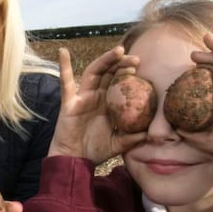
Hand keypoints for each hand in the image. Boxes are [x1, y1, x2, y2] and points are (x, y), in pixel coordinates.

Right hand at [47, 47, 143, 163]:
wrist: (74, 160)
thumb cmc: (95, 151)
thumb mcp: (118, 144)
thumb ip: (132, 138)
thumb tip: (149, 134)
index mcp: (107, 103)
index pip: (119, 81)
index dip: (128, 72)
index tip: (141, 67)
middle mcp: (95, 96)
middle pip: (109, 73)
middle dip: (122, 63)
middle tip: (136, 59)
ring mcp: (82, 97)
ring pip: (94, 72)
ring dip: (106, 60)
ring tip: (118, 51)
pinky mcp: (70, 102)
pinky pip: (66, 83)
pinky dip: (64, 66)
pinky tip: (63, 52)